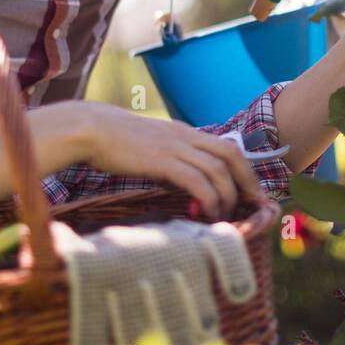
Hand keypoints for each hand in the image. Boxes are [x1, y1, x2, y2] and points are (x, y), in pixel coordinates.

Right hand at [68, 104, 267, 218]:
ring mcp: (175, 147)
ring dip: (227, 195)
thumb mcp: (152, 149)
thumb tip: (186, 190)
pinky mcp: (163, 160)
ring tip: (224, 215)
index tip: (251, 191)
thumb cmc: (116, 142)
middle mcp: (186, 137)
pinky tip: (206, 213)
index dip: (244, 169)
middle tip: (253, 205)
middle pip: (232, 154)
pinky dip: (208, 198)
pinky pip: (196, 180)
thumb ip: (172, 164)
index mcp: (185, 133)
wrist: (91, 129)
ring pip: (218, 169)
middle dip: (247, 181)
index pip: (228, 146)